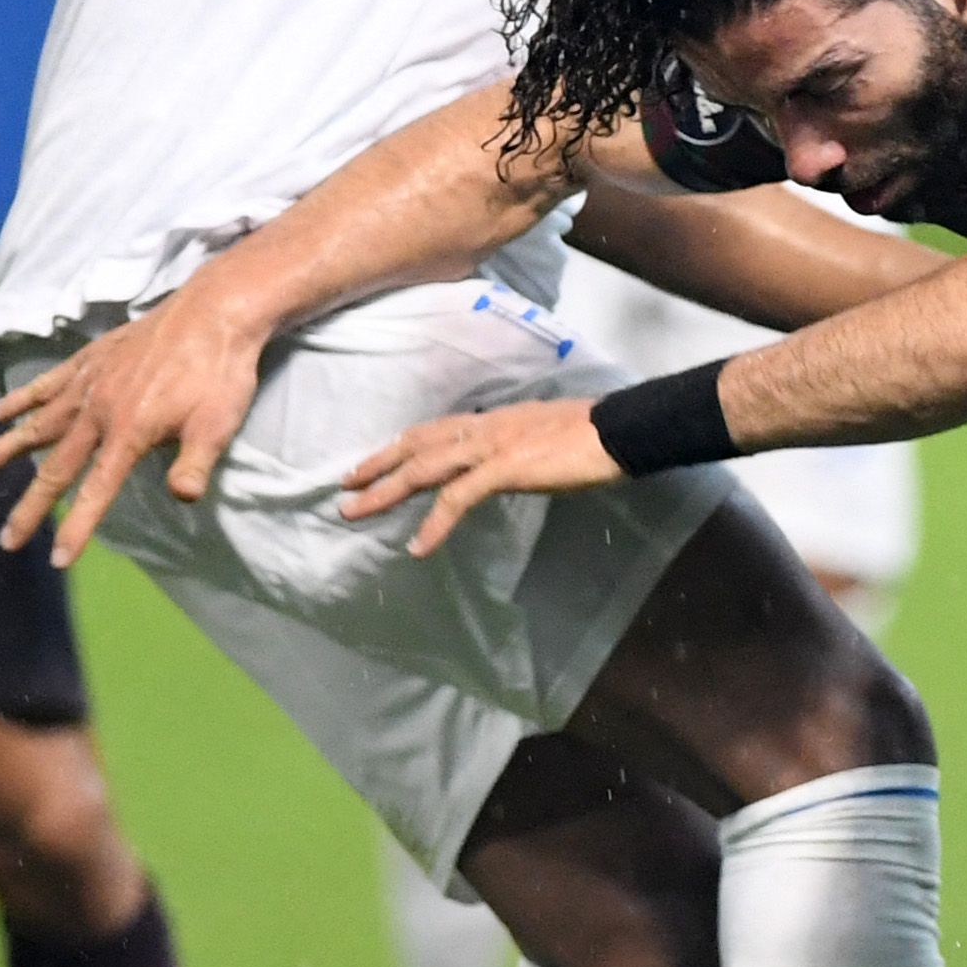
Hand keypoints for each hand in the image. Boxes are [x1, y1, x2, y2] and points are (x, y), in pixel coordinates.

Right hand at [0, 288, 282, 567]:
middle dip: (31, 507)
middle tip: (6, 539)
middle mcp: (97, 412)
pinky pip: (45, 385)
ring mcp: (88, 384)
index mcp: (128, 433)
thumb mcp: (218, 424)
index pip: (96, 491)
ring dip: (5, 450)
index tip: (57, 559)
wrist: (214, 311)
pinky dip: (19, 400)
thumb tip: (181, 499)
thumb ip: (194, 464)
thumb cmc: (221, 371)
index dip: (77, 527)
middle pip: (55, 468)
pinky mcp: (89, 360)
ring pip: (37, 424)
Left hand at [341, 400, 622, 555]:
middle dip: (378, 466)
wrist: (620, 429)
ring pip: (424, 468)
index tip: (375, 461)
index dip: (402, 446)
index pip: (435, 431)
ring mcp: (491, 447)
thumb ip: (518, 444)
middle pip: (417, 446)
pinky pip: (458, 498)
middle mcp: (483, 427)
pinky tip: (419, 546)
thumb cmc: (594, 433)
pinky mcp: (504, 469)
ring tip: (356, 512)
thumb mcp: (543, 433)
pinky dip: (435, 523)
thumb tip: (508, 459)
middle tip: (345, 485)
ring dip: (386, 491)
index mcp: (494, 420)